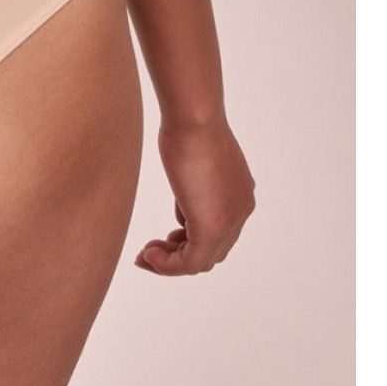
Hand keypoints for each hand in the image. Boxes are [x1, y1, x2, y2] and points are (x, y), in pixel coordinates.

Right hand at [135, 117, 255, 275]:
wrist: (195, 120)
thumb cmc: (190, 126)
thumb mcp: (194, 159)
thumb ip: (195, 183)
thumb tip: (185, 200)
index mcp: (239, 195)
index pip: (218, 231)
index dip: (189, 238)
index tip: (165, 238)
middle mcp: (240, 212)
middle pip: (212, 250)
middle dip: (179, 254)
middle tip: (152, 251)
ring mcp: (229, 222)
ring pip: (202, 260)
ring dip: (171, 262)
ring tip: (146, 255)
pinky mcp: (211, 228)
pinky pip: (191, 263)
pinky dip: (168, 265)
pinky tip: (149, 256)